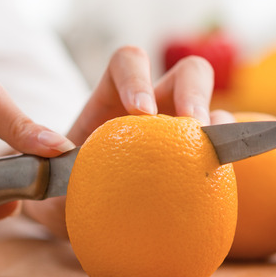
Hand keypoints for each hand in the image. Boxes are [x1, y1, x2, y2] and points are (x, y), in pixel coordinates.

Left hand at [23, 46, 233, 237]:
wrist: (85, 213)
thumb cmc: (64, 193)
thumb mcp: (49, 190)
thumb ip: (52, 188)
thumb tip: (65, 193)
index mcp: (115, 97)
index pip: (127, 62)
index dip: (137, 78)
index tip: (139, 111)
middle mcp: (156, 104)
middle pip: (188, 73)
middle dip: (193, 91)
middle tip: (191, 124)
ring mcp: (181, 129)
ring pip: (214, 107)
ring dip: (218, 121)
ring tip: (214, 150)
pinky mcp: (199, 157)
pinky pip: (223, 148)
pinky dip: (226, 156)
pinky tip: (221, 175)